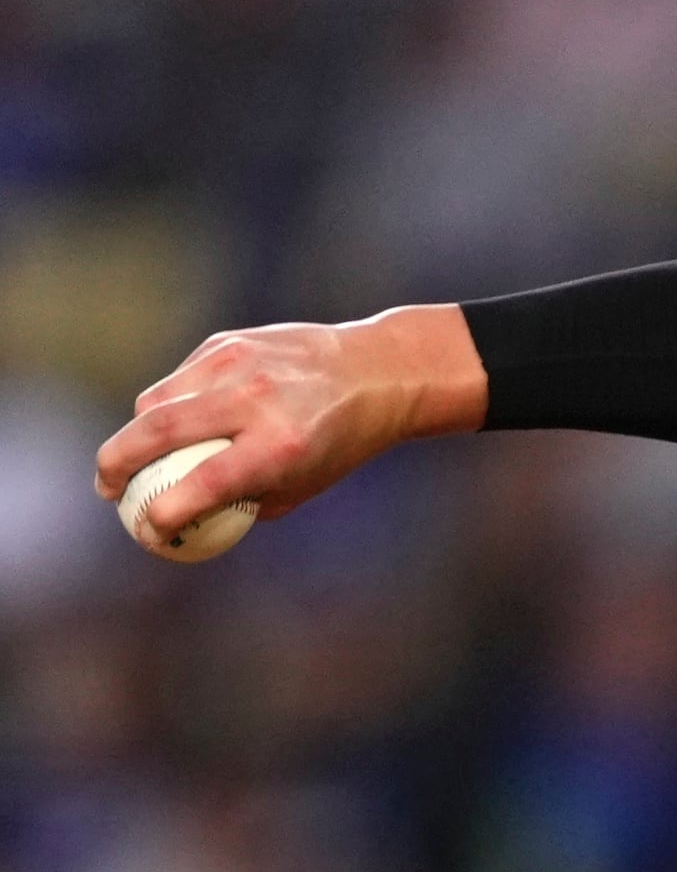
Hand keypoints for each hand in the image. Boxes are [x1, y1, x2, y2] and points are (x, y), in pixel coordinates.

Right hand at [95, 304, 486, 545]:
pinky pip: (178, 380)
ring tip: (137, 460)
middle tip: (107, 490)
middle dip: (115, 465)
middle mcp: (254, 400)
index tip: (147, 529)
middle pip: (156, 431)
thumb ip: (246, 501)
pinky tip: (179, 422)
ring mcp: (236, 364)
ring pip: (155, 401)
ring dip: (136, 435)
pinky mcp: (226, 342)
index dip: (164, 511)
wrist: (373, 371)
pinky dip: (167, 405)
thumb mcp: (305, 483)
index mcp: (280, 445)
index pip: (204, 482)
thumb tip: (190, 517)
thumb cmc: (339, 440)